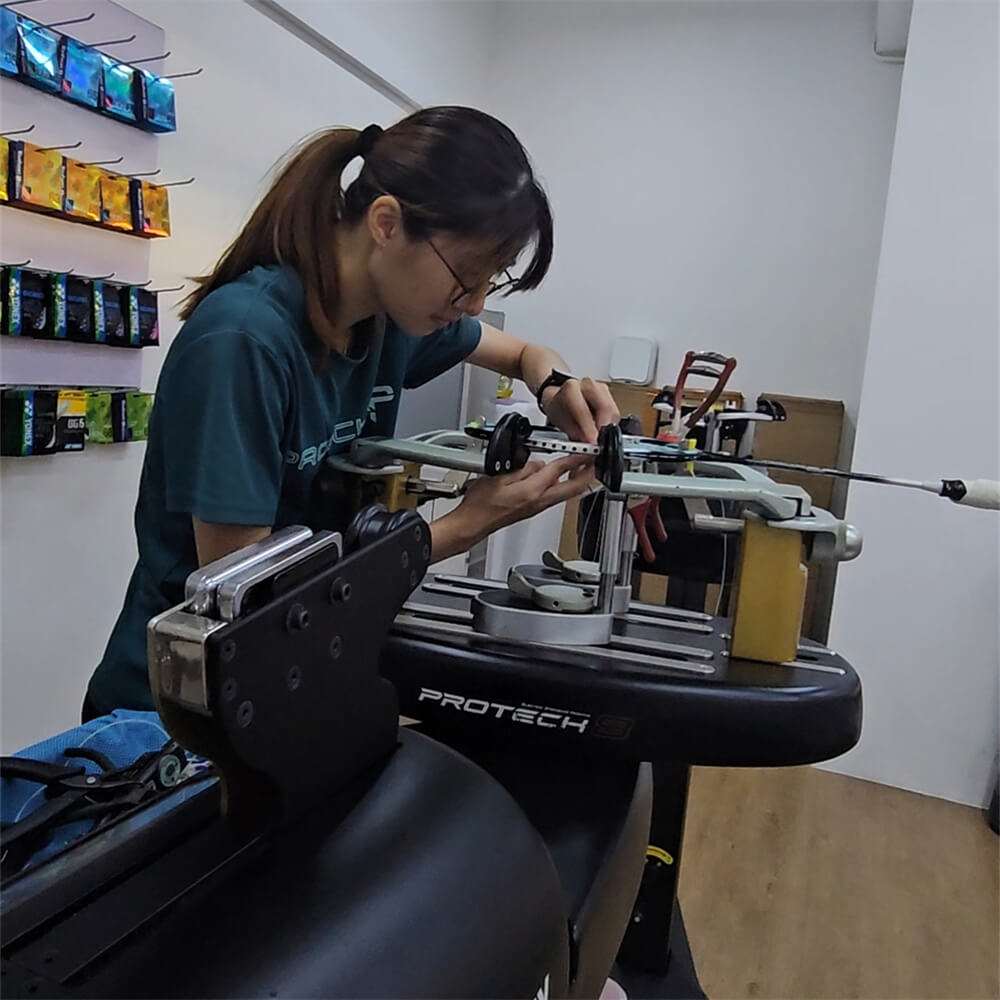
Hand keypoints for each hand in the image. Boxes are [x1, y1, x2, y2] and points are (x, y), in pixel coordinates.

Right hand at [431, 456, 592, 560]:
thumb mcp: (499, 475)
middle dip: (588, 473)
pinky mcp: (535, 510)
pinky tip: (560, 477)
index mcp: (532, 491)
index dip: (576, 458)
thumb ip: (523, 468)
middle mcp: (539, 502)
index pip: (560, 470)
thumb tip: (538, 464)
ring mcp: (539, 508)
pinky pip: (556, 496)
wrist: (473, 524)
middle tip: (593, 460)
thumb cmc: (481, 504)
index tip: (586, 451)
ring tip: (581, 465)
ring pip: (567, 494)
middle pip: (574, 488)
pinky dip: (564, 485)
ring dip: (577, 479)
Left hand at [541, 377, 619, 443]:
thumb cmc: (560, 408)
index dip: (588, 428)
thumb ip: (575, 433)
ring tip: (599, 438)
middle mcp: (588, 385)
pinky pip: (615, 413)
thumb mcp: (560, 423)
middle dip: (604, 428)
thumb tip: (588, 444)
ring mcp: (601, 389)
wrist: (560, 398)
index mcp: (571, 388)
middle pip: (605, 407)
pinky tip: (602, 431)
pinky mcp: (610, 396)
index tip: (591, 442)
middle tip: (600, 444)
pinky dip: (610, 425)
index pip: (582, 410)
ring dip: (609, 428)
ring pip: (613, 411)